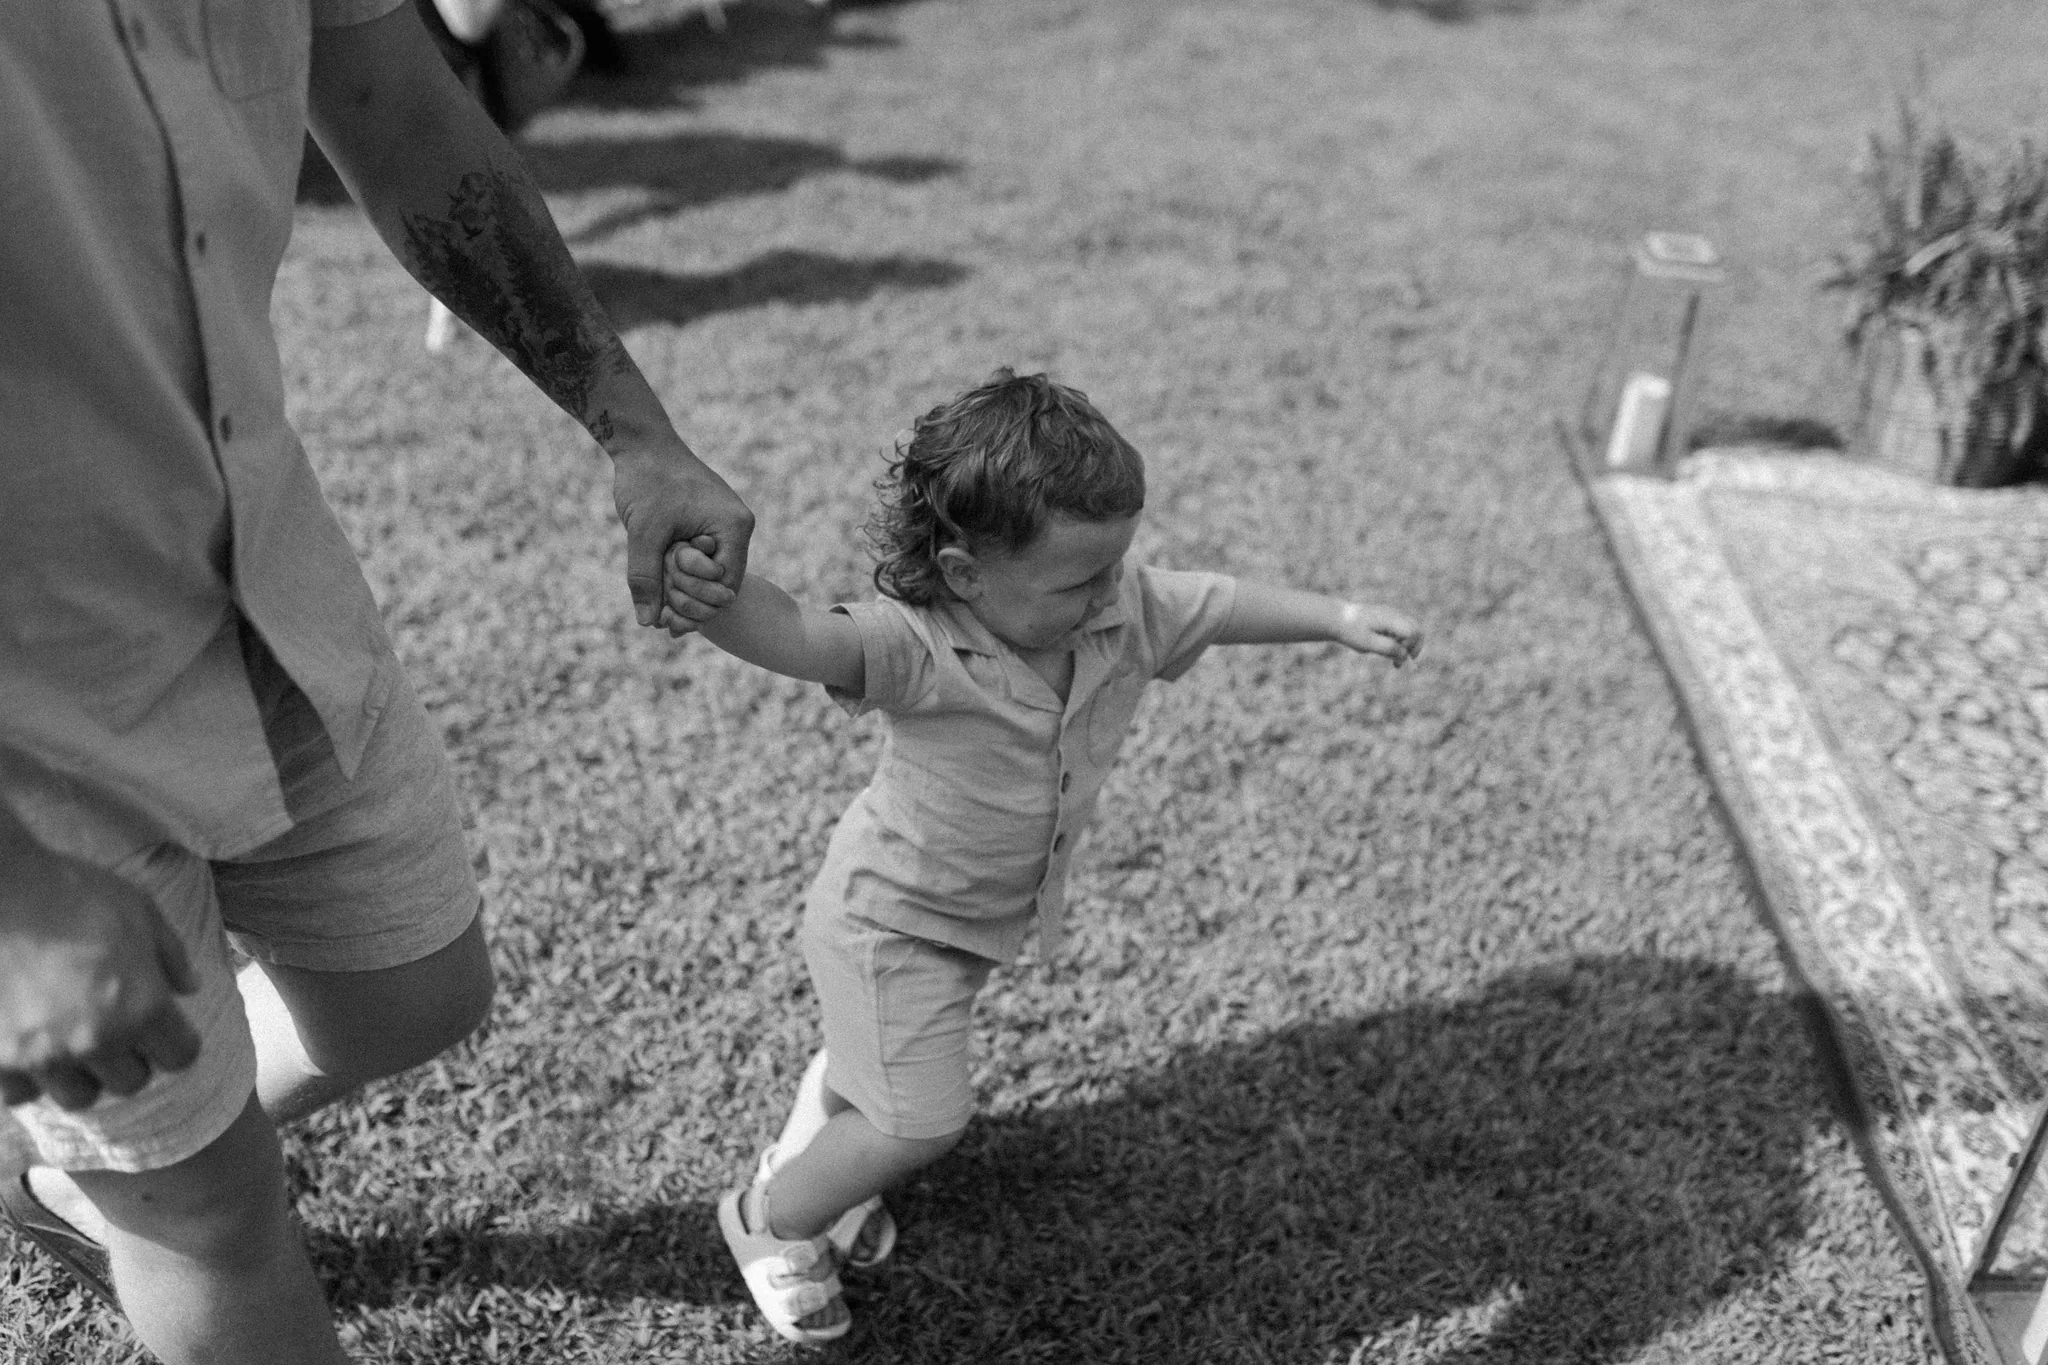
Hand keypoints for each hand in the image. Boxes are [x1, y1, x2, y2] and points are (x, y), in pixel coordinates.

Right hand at [0, 848, 200, 1110]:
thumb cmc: (70, 891)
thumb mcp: (140, 909)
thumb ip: (171, 954)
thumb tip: (191, 988)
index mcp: (142, 1005)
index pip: (180, 1056)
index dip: (176, 1042)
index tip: (165, 1029)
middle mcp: (95, 1040)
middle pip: (130, 1082)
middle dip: (130, 1059)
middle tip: (116, 1032)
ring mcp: (41, 1055)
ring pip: (78, 1096)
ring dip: (82, 1074)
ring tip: (72, 1044)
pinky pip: (20, 1094)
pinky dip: (29, 1078)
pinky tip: (29, 1048)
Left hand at [611, 437, 752, 636]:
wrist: (643, 444)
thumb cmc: (648, 480)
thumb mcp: (644, 532)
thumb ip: (647, 577)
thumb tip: (648, 622)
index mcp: (733, 526)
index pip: (726, 587)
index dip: (697, 606)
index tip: (667, 617)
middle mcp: (736, 529)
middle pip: (721, 588)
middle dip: (688, 599)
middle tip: (658, 605)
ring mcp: (724, 528)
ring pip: (708, 578)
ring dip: (681, 590)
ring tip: (654, 594)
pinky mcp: (708, 528)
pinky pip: (701, 564)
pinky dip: (680, 577)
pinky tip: (659, 591)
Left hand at [1336, 603, 1422, 664]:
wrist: (1337, 618)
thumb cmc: (1351, 631)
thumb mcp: (1368, 643)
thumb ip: (1388, 649)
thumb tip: (1405, 655)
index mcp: (1390, 619)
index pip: (1413, 632)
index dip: (1410, 647)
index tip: (1397, 658)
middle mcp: (1395, 614)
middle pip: (1417, 629)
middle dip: (1414, 647)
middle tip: (1404, 662)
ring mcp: (1393, 615)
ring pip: (1412, 630)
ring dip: (1407, 646)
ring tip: (1396, 662)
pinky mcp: (1389, 619)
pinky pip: (1403, 630)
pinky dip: (1401, 642)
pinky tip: (1390, 653)